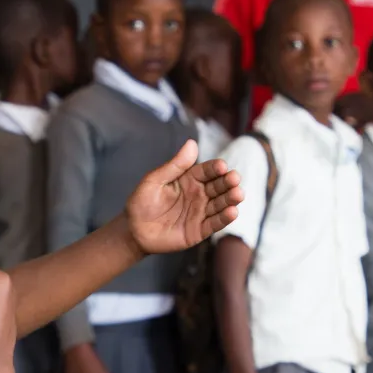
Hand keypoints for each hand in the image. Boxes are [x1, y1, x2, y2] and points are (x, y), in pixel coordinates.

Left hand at [125, 140, 243, 254]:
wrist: (134, 230)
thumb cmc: (142, 202)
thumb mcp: (154, 180)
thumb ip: (175, 165)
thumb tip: (192, 142)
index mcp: (189, 179)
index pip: (207, 171)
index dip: (215, 168)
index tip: (222, 166)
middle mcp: (199, 194)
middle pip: (218, 186)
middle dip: (228, 182)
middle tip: (234, 179)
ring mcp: (201, 212)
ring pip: (220, 204)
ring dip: (231, 199)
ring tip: (238, 194)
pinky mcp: (200, 230)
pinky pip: (215, 223)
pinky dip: (225, 218)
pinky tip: (232, 212)